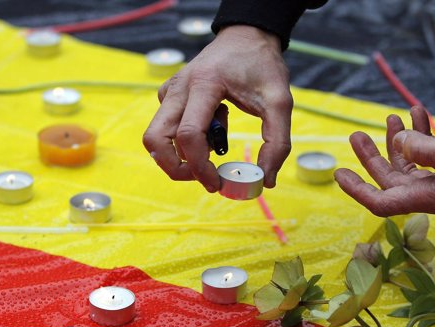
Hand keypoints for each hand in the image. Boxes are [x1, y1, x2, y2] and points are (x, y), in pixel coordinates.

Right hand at [142, 25, 292, 191]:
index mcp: (204, 85)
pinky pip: (165, 126)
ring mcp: (170, 90)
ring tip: (212, 145)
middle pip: (156, 139)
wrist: (247, 36)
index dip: (199, 167)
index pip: (188, 135)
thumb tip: (266, 180)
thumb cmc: (262, 65)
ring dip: (178, 154)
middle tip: (204, 176)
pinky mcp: (169, 94)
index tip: (217, 183)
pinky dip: (183, 139)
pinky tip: (211, 126)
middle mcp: (179, 87)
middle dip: (176, 168)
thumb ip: (277, 142)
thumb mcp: (280, 102)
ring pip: (155, 135)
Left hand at [335, 106, 434, 216]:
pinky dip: (420, 136)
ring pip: (407, 166)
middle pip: (390, 181)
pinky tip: (419, 114)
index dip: (358, 191)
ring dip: (395, 142)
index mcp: (433, 198)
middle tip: (356, 135)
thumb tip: (398, 143)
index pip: (384, 203)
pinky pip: (428, 157)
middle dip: (371, 157)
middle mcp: (434, 195)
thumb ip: (426, 149)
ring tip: (389, 117)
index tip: (339, 174)